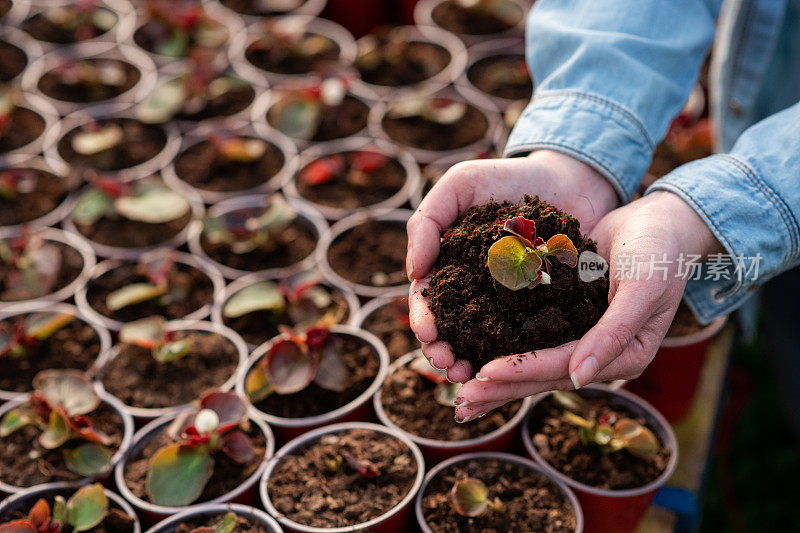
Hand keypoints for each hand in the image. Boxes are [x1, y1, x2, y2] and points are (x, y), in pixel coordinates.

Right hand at [406, 150, 618, 382]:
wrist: (569, 177)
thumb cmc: (507, 178)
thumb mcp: (459, 185)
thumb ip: (427, 221)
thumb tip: (412, 272)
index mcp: (450, 267)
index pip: (428, 299)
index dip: (424, 318)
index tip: (427, 332)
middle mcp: (475, 291)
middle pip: (452, 329)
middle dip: (442, 351)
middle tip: (446, 365)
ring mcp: (509, 304)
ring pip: (484, 341)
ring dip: (472, 363)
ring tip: (467, 377)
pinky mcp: (544, 309)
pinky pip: (527, 337)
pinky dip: (515, 357)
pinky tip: (511, 370)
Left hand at [453, 191, 723, 422]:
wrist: (660, 222)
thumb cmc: (660, 252)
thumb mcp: (642, 288)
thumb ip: (613, 333)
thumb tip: (578, 379)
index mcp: (625, 355)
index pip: (564, 367)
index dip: (524, 371)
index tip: (484, 373)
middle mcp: (600, 354)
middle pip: (542, 375)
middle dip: (501, 387)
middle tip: (461, 399)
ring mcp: (581, 338)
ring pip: (531, 363)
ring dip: (496, 378)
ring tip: (458, 392)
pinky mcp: (566, 319)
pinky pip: (530, 337)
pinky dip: (501, 345)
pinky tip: (472, 352)